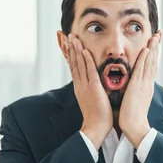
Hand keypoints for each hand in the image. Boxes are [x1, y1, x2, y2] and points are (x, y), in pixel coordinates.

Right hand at [66, 34, 111, 148]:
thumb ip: (91, 90)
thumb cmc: (98, 116)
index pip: (73, 67)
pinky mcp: (93, 89)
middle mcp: (80, 84)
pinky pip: (90, 72)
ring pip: (79, 65)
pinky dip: (87, 61)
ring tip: (73, 37)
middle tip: (65, 34)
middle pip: (73, 62)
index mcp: (80, 87)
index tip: (66, 42)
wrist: (96, 128)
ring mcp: (85, 86)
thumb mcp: (92, 99)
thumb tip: (93, 83)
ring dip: (76, 50)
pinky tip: (85, 51)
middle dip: (69, 48)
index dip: (70, 54)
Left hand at [119, 34, 159, 147]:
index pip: (151, 67)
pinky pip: (141, 70)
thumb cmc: (133, 117)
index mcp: (147, 86)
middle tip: (160, 34)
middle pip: (153, 62)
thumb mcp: (137, 101)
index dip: (154, 54)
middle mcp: (147, 83)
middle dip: (157, 47)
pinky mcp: (137, 87)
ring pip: (149, 63)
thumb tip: (135, 87)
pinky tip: (146, 49)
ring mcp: (144, 84)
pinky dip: (144, 59)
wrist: (135, 127)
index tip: (156, 43)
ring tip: (155, 36)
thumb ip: (137, 92)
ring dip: (153, 49)